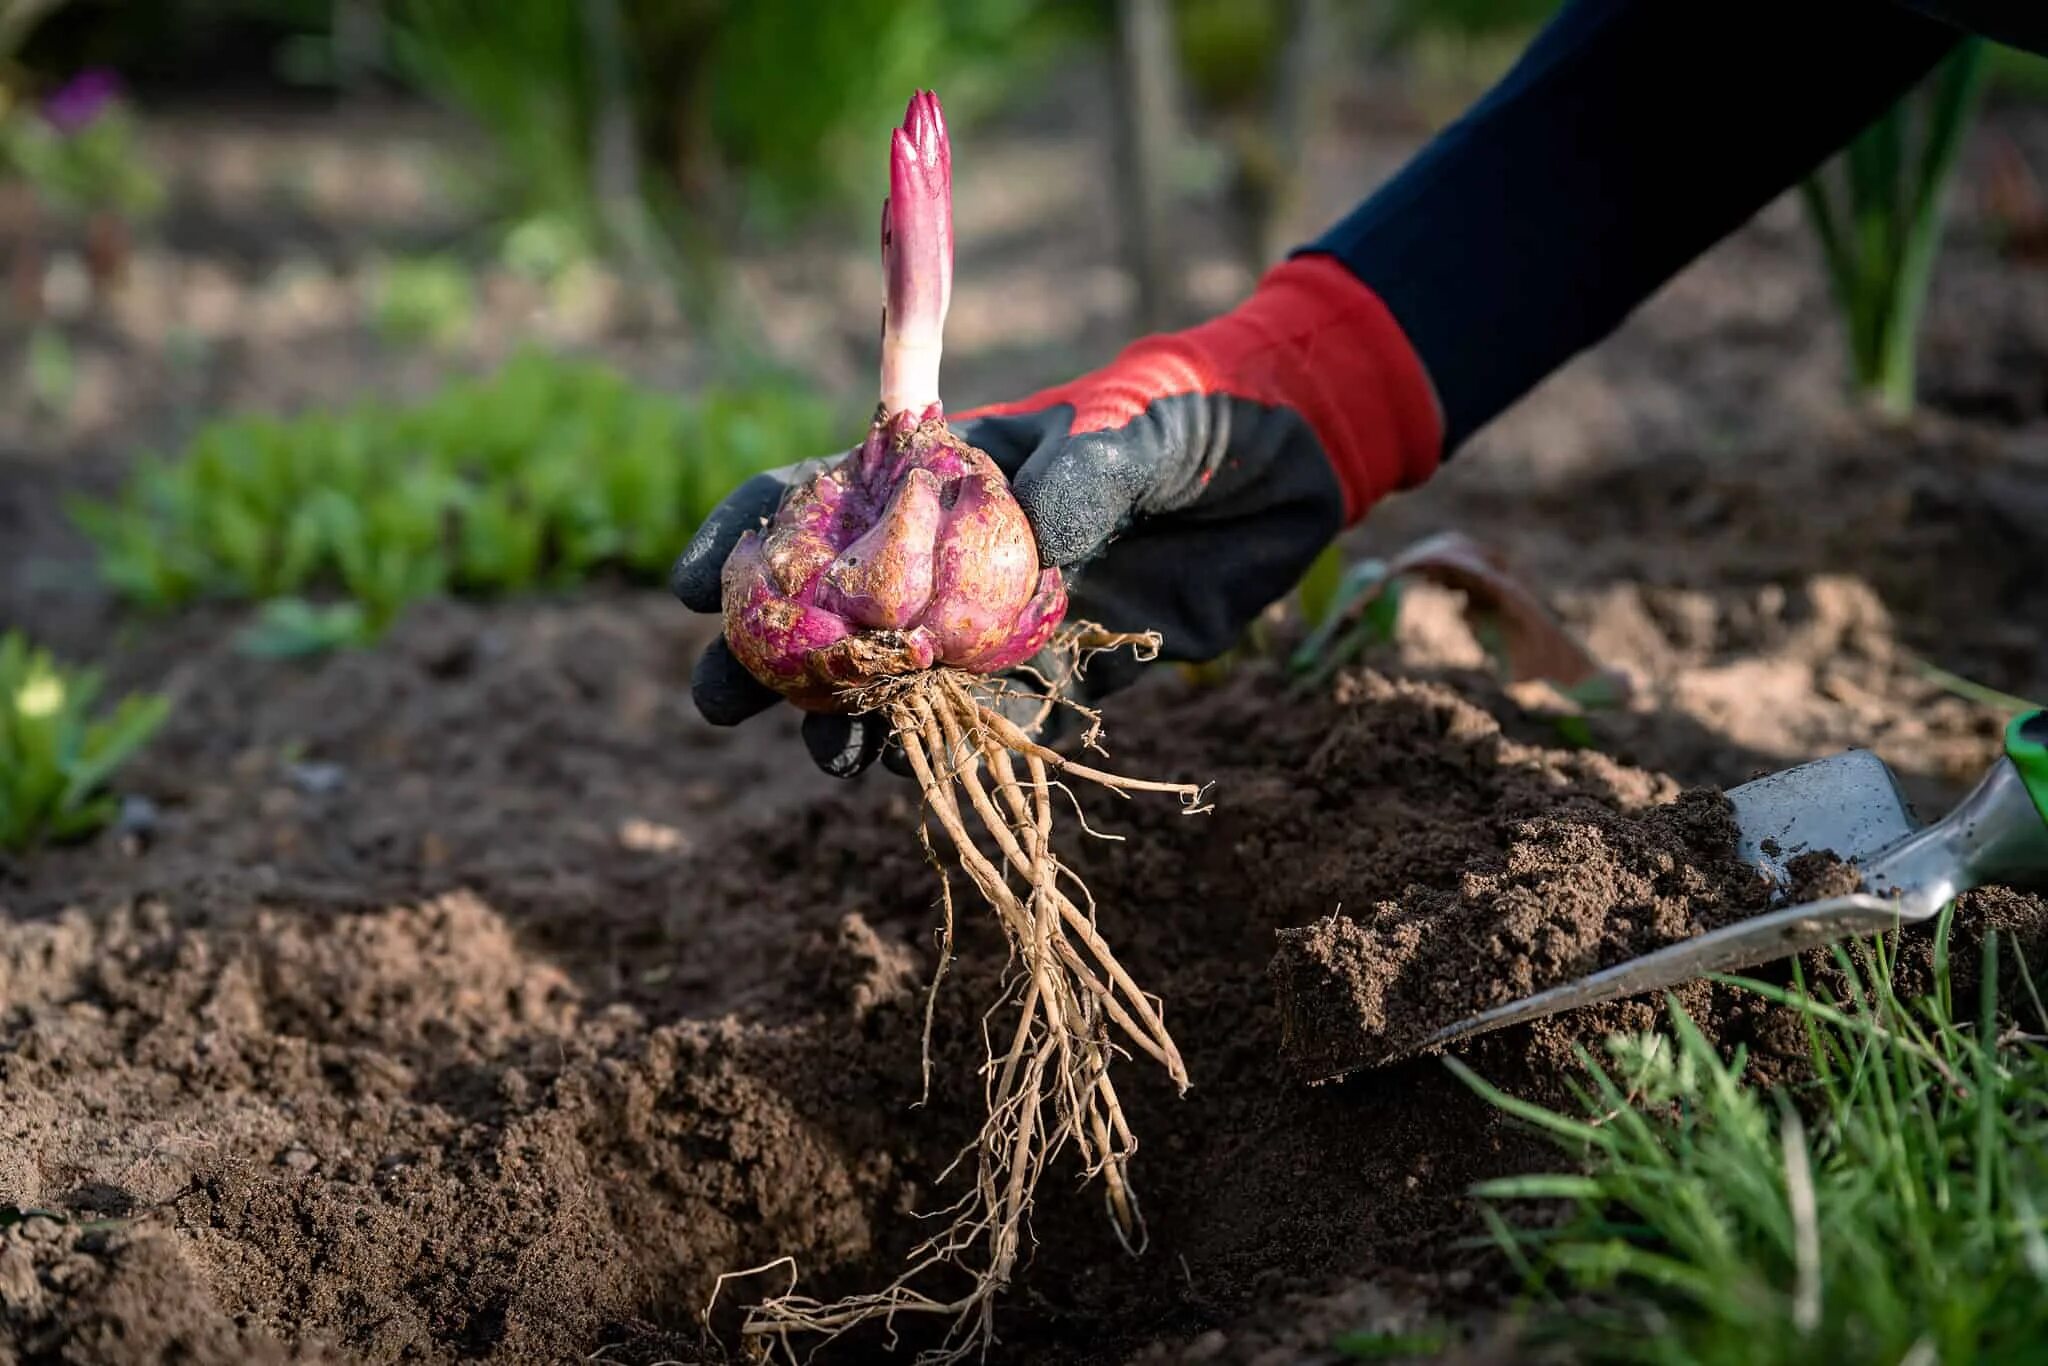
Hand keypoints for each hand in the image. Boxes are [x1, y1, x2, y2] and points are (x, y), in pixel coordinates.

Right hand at [670, 255, 1442, 777]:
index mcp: (945, 469)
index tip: (694, 590)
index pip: (819, 495)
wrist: (1292, 465)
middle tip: (719, 702)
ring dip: (856, 719)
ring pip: (906, 677)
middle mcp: (955, 549)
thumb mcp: (1141, 429)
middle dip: (769, 652)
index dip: (747, 538)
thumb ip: (1087, 475)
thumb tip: (1042, 542)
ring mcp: (1003, 616)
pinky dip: (958, 749)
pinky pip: (999, 719)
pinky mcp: (1067, 669)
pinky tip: (916, 779)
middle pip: (837, 603)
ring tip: (828, 760)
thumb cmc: (1198, 414)